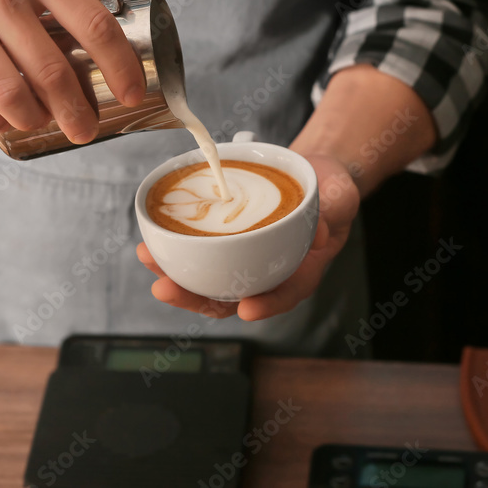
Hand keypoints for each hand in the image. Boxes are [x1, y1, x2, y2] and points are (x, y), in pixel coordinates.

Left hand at [137, 154, 359, 319]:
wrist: (312, 179)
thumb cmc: (328, 194)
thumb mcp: (340, 199)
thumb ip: (331, 212)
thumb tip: (320, 232)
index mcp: (301, 270)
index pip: (285, 294)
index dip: (267, 305)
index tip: (248, 309)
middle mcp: (268, 273)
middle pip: (232, 298)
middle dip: (194, 297)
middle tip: (165, 288)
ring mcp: (245, 263)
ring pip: (209, 282)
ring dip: (175, 277)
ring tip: (147, 259)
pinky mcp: (226, 247)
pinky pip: (200, 258)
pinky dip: (174, 253)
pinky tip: (153, 245)